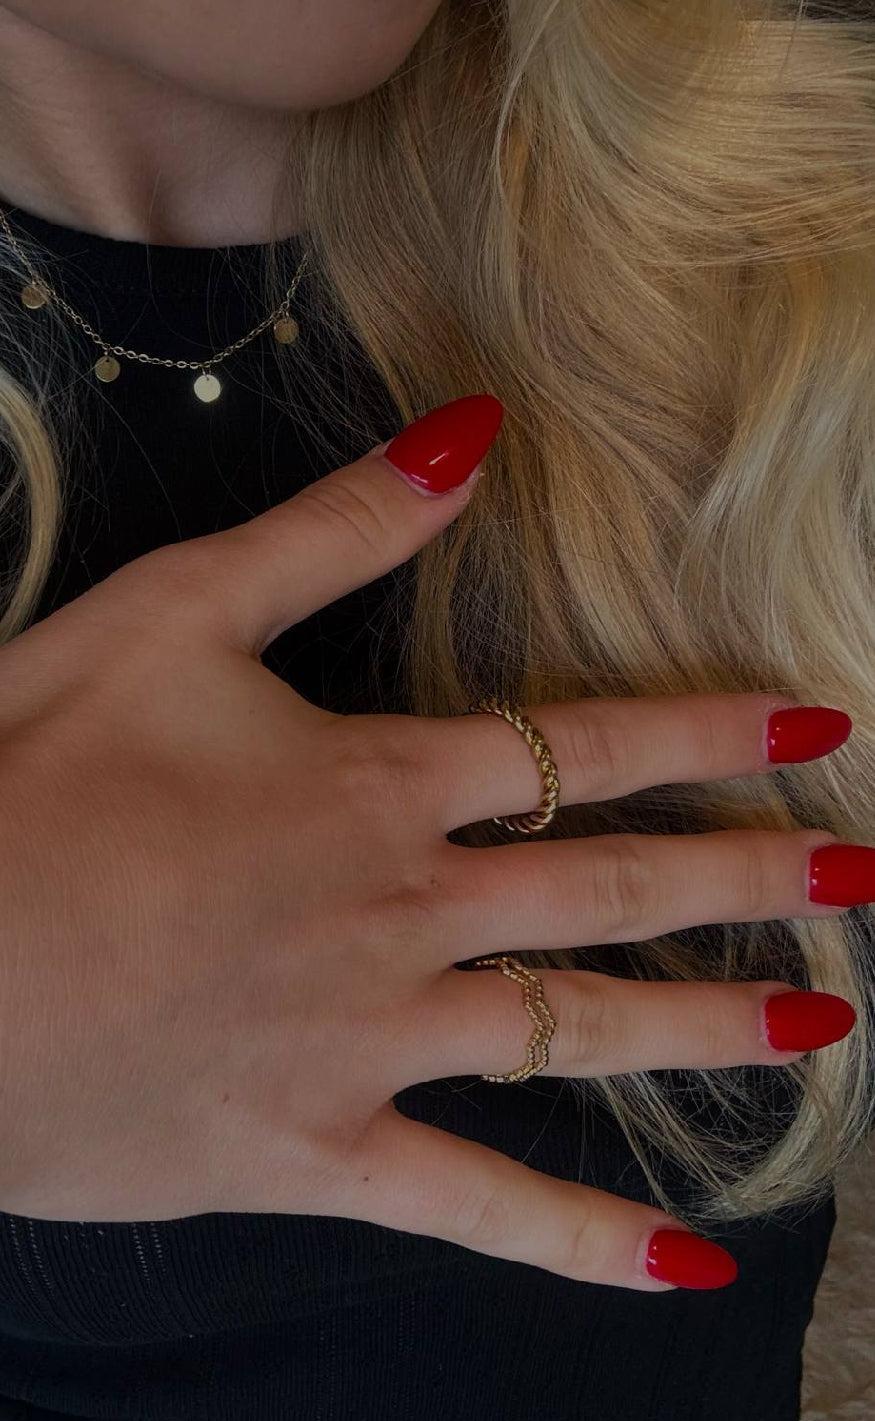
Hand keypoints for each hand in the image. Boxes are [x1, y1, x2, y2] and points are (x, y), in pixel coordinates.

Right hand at [0, 394, 859, 1294]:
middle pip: (613, 889)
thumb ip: (333, 530)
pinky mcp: (315, 1151)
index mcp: (377, 787)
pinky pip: (477, 1208)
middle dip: (751, 877)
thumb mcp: (172, 614)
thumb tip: (471, 436)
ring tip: (824, 1029)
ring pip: (577, 1032)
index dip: (712, 728)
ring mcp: (371, 1042)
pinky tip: (685, 1267)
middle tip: (864, 874)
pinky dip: (582, 1243)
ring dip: (710, 1028)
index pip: (586, 746)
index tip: (818, 725)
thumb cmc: (29, 779)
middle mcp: (404, 914)